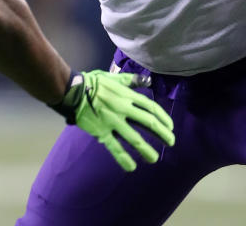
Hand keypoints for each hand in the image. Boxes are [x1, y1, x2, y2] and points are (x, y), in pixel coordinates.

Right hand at [50, 70, 174, 171]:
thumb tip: (147, 81)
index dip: (164, 118)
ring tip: (154, 158)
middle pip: (149, 123)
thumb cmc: (94, 83)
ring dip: (146, 150)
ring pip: (134, 138)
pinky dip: (123, 158)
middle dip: (163, 134)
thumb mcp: (115, 78)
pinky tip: (131, 167)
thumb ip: (132, 81)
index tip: (170, 127)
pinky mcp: (102, 132)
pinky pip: (114, 147)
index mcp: (127, 95)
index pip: (151, 108)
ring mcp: (113, 121)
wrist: (74, 91)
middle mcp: (124, 108)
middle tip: (171, 142)